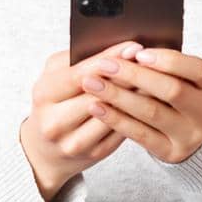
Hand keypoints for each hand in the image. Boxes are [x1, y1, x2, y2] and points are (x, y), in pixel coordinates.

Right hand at [18, 41, 140, 200]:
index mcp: (44, 95)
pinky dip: (138, 114)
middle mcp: (56, 122)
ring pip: (115, 115)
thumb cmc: (53, 103)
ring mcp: (75, 142)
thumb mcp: (53, 76)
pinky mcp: (94, 154)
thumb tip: (116, 49)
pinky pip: (122, 131)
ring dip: (138, 96)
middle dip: (129, 76)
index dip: (110, 59)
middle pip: (101, 95)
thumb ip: (77, 59)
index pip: (81, 74)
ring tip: (157, 80)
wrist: (44, 151)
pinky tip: (150, 101)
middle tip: (153, 62)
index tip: (134, 47)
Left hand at [79, 45, 201, 164]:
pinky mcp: (170, 151)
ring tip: (92, 84)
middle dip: (135, 75)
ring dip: (118, 96)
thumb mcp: (181, 77)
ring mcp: (188, 134)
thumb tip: (125, 51)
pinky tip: (97, 107)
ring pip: (152, 112)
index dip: (169, 61)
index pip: (197, 69)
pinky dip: (116, 119)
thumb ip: (161, 64)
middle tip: (105, 65)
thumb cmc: (178, 95)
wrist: (194, 136)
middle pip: (172, 91)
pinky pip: (140, 135)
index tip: (139, 53)